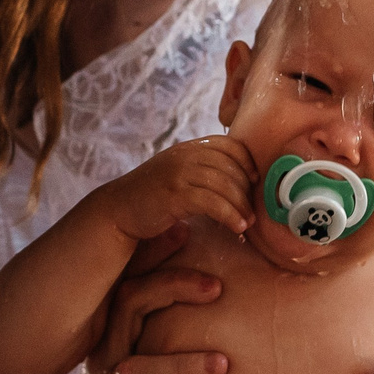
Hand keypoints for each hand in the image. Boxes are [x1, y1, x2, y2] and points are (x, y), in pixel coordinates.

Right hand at [62, 259, 227, 373]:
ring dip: (179, 368)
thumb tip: (210, 280)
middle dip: (172, 296)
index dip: (169, 277)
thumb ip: (161, 326)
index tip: (214, 279)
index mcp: (113, 335)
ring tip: (223, 366)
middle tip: (220, 292)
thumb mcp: (133, 356)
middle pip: (130, 316)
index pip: (133, 290)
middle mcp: (104, 359)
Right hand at [94, 136, 255, 242]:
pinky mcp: (174, 194)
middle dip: (247, 190)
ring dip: (241, 206)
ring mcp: (178, 172)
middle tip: (254, 211)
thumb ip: (202, 171)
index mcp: (188, 148)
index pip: (229, 145)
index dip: (247, 162)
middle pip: (231, 166)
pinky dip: (229, 216)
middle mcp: (184, 155)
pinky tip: (237, 228)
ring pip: (224, 184)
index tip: (255, 181)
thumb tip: (238, 182)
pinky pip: (212, 203)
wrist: (117, 211)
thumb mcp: (178, 175)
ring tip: (248, 223)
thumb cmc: (152, 198)